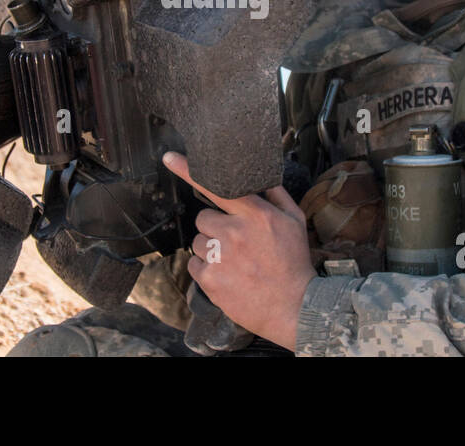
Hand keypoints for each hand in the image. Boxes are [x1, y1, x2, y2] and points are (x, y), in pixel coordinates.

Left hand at [163, 151, 315, 350]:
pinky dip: (206, 270)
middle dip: (215, 227)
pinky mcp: (209, 278)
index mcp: (255, 214)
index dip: (189, 170)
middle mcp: (234, 232)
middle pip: (203, 218)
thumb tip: (259, 177)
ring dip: (210, 250)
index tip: (169, 158)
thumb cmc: (293, 261)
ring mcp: (219, 256)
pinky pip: (194, 264)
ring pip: (198, 242)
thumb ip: (276, 195)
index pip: (217, 187)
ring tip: (235, 262)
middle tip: (235, 242)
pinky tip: (227, 276)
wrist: (293, 305)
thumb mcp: (295, 221)